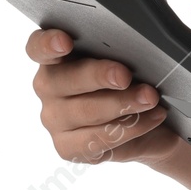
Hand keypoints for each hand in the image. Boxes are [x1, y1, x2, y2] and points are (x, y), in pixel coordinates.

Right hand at [24, 25, 183, 166]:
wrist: (152, 120)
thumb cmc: (134, 78)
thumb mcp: (129, 58)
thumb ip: (121, 49)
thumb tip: (134, 42)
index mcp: (56, 57)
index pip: (38, 47)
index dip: (47, 44)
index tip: (65, 42)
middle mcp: (48, 87)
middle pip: (62, 80)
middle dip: (97, 76)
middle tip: (125, 75)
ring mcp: (54, 119)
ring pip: (84, 111)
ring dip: (121, 104)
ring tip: (150, 98)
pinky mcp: (68, 147)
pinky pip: (96, 140)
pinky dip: (130, 127)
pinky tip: (152, 117)